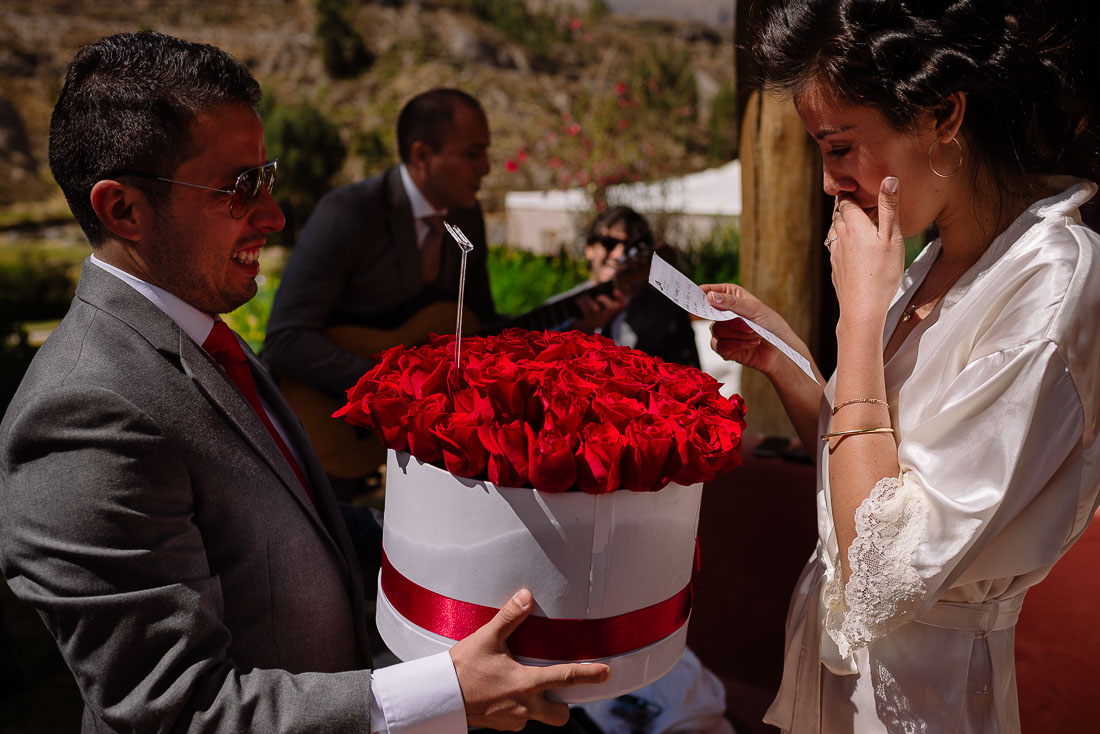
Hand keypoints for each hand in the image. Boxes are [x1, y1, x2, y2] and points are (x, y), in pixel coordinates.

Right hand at [449, 589, 610, 730]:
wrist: (438, 696)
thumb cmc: (462, 667)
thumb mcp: (487, 638)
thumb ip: (509, 617)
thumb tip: (526, 596)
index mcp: (526, 683)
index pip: (567, 678)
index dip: (590, 675)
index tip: (607, 673)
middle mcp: (524, 706)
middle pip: (560, 716)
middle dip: (564, 707)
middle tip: (558, 691)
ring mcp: (511, 720)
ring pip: (537, 719)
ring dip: (538, 707)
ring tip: (525, 689)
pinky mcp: (498, 726)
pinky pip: (516, 721)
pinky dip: (517, 710)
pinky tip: (503, 695)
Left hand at [572, 291, 627, 332]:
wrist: (581, 325)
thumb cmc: (590, 308)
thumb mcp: (596, 301)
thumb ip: (600, 291)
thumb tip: (601, 282)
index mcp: (611, 310)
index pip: (622, 304)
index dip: (621, 297)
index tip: (615, 291)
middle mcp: (607, 316)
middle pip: (611, 308)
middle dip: (604, 300)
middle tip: (597, 297)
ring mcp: (598, 320)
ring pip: (596, 309)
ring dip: (588, 300)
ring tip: (583, 296)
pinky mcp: (589, 322)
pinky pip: (586, 311)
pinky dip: (581, 304)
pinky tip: (577, 300)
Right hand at [701, 283, 799, 378]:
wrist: (780, 351)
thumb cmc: (772, 326)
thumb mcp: (754, 309)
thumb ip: (731, 303)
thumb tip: (709, 297)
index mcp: (731, 296)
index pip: (708, 291)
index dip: (699, 293)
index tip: (692, 296)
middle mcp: (724, 312)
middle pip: (710, 313)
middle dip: (731, 321)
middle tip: (748, 325)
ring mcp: (722, 330)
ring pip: (715, 330)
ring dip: (738, 335)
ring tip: (755, 336)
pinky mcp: (724, 347)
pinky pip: (719, 345)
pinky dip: (736, 345)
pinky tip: (751, 344)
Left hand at [827, 176, 905, 326]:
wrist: (862, 308)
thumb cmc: (882, 274)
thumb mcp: (892, 238)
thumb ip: (889, 208)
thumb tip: (889, 178)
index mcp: (853, 226)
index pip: (846, 200)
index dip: (851, 192)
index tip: (857, 185)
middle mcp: (839, 237)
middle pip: (838, 214)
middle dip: (847, 205)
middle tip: (858, 199)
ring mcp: (835, 253)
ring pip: (835, 230)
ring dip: (843, 222)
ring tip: (856, 220)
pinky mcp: (835, 268)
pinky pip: (835, 247)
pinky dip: (842, 240)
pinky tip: (852, 246)